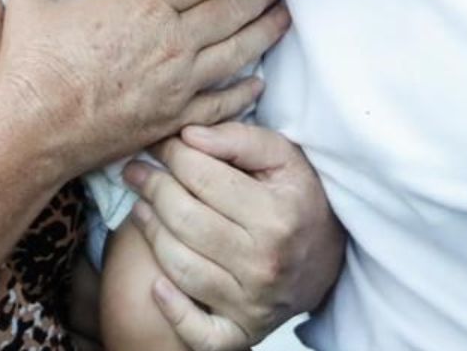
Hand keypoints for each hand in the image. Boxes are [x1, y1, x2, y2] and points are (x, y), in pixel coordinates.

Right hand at [0, 0, 288, 172]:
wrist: (32, 131)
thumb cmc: (33, 67)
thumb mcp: (30, 2)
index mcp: (144, 7)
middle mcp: (172, 42)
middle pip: (231, 11)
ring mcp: (179, 83)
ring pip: (238, 52)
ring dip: (266, 32)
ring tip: (285, 16)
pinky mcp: (176, 119)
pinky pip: (224, 103)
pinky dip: (245, 91)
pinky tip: (258, 82)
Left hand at [124, 123, 345, 349]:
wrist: (330, 262)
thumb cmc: (299, 201)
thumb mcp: (285, 159)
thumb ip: (240, 139)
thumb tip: (188, 135)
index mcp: (276, 216)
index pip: (203, 178)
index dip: (171, 154)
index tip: (159, 142)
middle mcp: (264, 263)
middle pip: (185, 220)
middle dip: (152, 188)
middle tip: (136, 171)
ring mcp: (252, 303)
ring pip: (180, 266)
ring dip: (150, 233)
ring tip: (141, 206)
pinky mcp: (242, 332)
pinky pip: (198, 332)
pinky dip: (172, 309)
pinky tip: (156, 284)